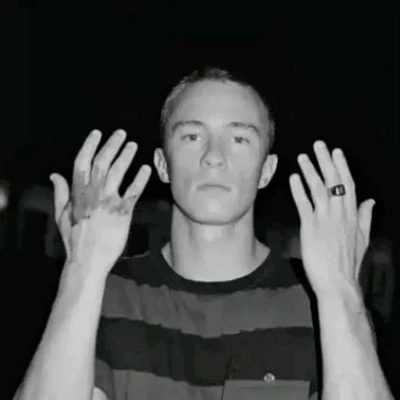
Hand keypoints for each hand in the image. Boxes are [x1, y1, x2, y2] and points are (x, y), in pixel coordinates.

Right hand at [50, 129, 151, 276]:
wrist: (89, 260)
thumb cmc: (75, 239)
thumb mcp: (61, 216)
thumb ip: (60, 193)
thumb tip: (55, 175)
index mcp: (78, 193)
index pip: (82, 163)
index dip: (90, 146)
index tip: (97, 133)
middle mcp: (93, 194)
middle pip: (103, 163)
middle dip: (111, 145)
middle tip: (121, 133)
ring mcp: (109, 202)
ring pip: (118, 173)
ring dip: (126, 156)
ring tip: (133, 145)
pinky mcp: (124, 212)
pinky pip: (134, 191)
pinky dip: (140, 179)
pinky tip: (146, 168)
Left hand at [289, 140, 374, 298]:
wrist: (338, 283)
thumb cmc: (348, 263)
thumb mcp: (362, 239)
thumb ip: (365, 218)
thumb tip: (370, 201)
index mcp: (352, 216)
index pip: (348, 186)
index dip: (342, 167)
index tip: (336, 152)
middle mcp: (340, 214)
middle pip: (334, 182)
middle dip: (326, 162)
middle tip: (318, 145)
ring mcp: (325, 220)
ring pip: (318, 189)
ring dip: (310, 171)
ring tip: (302, 156)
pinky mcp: (310, 228)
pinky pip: (304, 204)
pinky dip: (298, 190)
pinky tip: (293, 178)